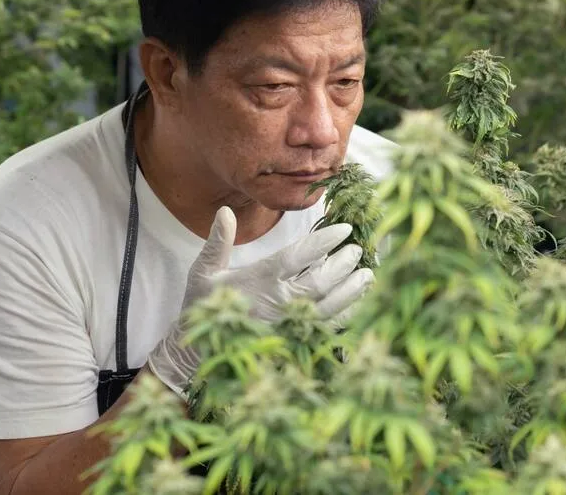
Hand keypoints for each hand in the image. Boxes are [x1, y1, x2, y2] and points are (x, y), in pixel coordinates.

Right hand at [147, 206, 373, 395]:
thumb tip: (224, 212)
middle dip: (344, 264)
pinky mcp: (292, 341)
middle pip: (322, 281)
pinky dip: (345, 316)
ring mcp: (287, 324)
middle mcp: (278, 302)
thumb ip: (218, 242)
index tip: (344, 229)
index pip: (300, 255)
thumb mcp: (204, 271)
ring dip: (351, 291)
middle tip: (358, 250)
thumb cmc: (202, 306)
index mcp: (260, 279)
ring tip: (368, 276)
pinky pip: (325, 328)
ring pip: (329, 306)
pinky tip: (357, 304)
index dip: (325, 241)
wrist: (197, 352)